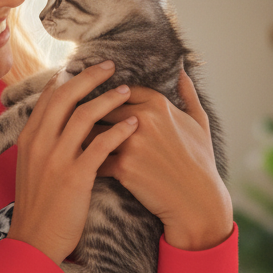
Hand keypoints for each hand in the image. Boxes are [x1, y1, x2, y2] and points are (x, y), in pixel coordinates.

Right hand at [7, 61, 138, 264]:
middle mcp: (40, 144)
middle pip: (66, 97)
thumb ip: (43, 145)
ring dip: (109, 99)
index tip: (84, 67)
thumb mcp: (31, 169)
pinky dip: (119, 131)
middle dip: (89, 77)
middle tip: (110, 66)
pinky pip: (101, 145)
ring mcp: (56, 159)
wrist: (34, 241)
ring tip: (127, 90)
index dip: (68, 79)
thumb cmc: (38, 208)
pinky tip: (134, 124)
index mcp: (29, 139)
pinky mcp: (75, 176)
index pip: (48, 98)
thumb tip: (58, 126)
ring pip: (85, 116)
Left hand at [90, 69, 232, 250]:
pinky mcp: (124, 167)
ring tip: (72, 146)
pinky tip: (82, 167)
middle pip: (100, 109)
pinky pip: (93, 159)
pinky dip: (86, 163)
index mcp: (158, 103)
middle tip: (73, 127)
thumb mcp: (200, 122)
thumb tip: (181, 70)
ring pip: (92, 133)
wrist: (198, 201)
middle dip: (88, 118)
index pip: (119, 91)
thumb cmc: (200, 162)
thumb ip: (188, 93)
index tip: (98, 107)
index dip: (107, 100)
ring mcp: (132, 143)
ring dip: (82, 140)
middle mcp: (143, 119)